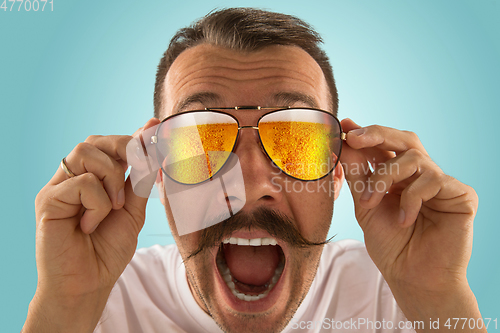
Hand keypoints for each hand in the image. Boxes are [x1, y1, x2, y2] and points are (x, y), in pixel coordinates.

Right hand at [23, 118, 159, 332]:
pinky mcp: (47, 201)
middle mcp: (72, 179)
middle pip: (94, 141)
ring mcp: (58, 187)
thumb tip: (152, 142)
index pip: (109, 146)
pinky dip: (98, 203)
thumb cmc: (107, 251)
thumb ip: (140, 179)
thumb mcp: (132, 210)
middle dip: (124, 147)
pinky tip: (91, 225)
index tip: (155, 128)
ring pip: (85, 152)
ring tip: (114, 206)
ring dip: (111, 177)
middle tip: (139, 169)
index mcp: (92, 179)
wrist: (88, 285)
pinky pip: (81, 183)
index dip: (133, 137)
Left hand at [340, 118, 482, 329]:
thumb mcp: (365, 204)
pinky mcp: (461, 195)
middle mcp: (421, 176)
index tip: (345, 127)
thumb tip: (345, 141)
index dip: (367, 134)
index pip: (386, 146)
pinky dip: (411, 197)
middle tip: (356, 138)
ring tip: (371, 203)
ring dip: (385, 176)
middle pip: (405, 139)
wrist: (411, 278)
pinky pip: (433, 180)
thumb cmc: (390, 244)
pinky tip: (405, 219)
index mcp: (400, 177)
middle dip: (378, 134)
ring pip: (414, 157)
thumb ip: (358, 174)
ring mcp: (442, 184)